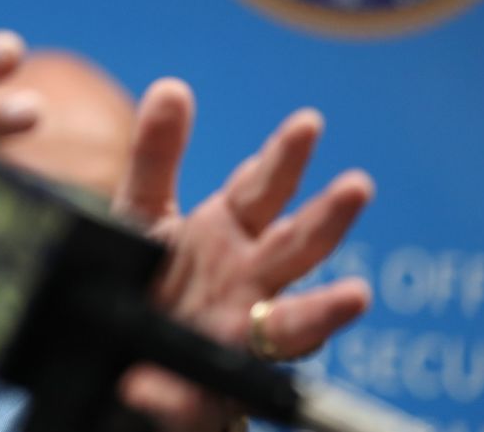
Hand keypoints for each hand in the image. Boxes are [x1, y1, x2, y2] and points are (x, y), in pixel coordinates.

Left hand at [112, 79, 373, 429]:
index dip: (284, 158)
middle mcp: (248, 279)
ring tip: (355, 297)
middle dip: (327, 220)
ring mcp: (241, 333)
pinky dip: (179, 395)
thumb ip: (155, 156)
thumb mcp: (139, 213)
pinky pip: (198, 396)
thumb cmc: (151, 274)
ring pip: (293, 323)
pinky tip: (157, 386)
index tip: (306, 124)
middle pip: (295, 246)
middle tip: (356, 188)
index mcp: (229, 232)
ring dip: (324, 312)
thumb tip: (174, 87)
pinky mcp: (211, 386)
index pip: (262, 189)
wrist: (127, 350)